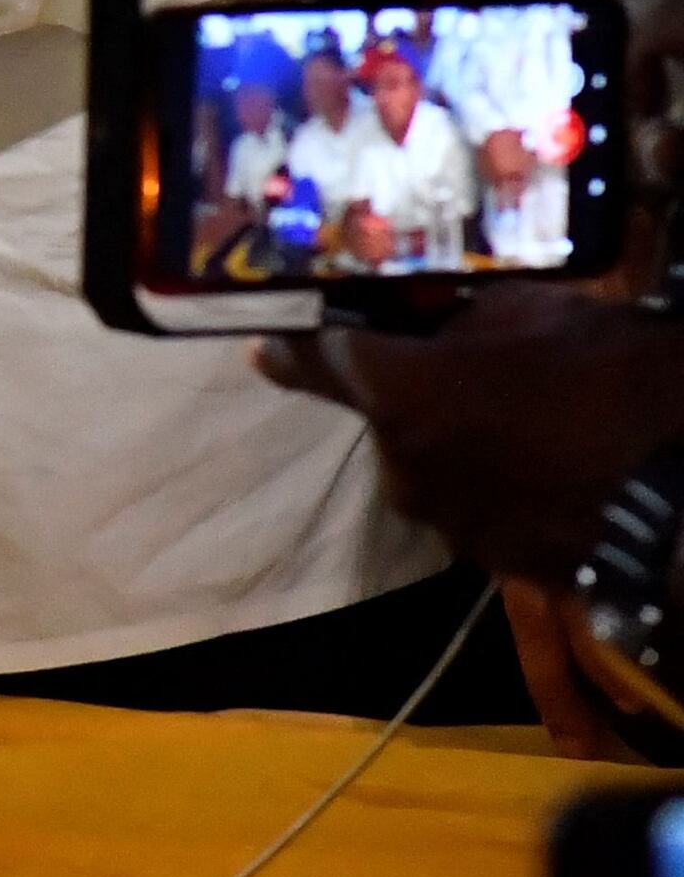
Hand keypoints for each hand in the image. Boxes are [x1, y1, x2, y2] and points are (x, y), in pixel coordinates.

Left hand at [264, 287, 683, 580]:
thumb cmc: (604, 370)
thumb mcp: (524, 312)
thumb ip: (448, 320)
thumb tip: (420, 325)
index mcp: (395, 394)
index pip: (315, 359)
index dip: (293, 348)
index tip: (271, 346)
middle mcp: (401, 465)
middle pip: (384, 419)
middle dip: (414, 400)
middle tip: (473, 383)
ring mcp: (450, 523)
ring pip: (431, 472)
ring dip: (458, 452)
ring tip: (528, 432)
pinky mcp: (500, 565)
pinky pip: (480, 515)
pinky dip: (501, 496)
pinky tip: (552, 476)